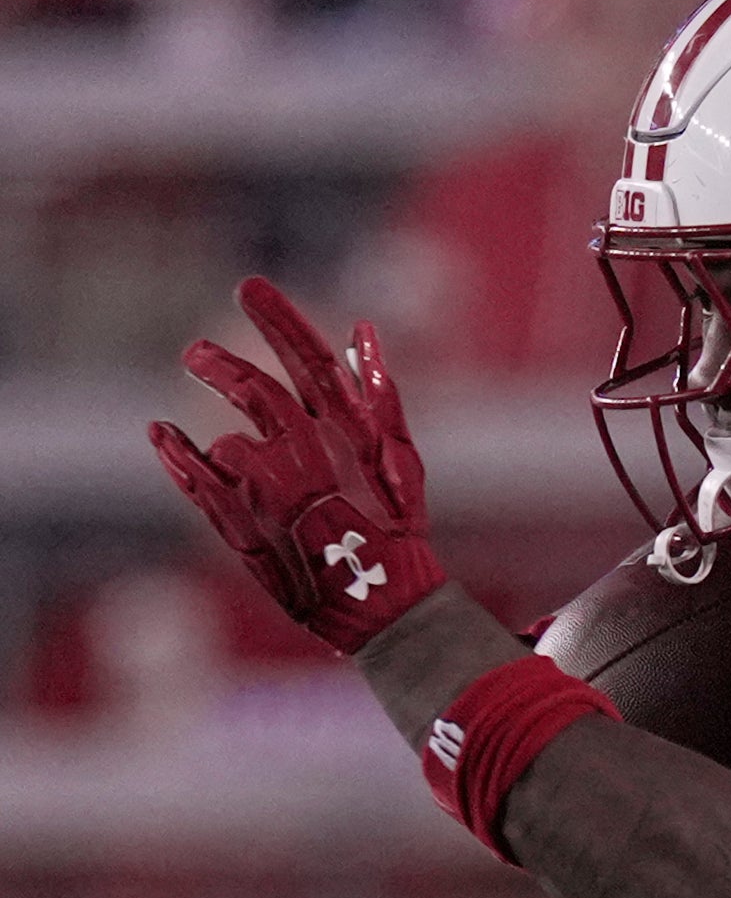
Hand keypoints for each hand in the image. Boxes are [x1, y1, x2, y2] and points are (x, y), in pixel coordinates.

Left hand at [146, 277, 444, 652]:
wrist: (384, 610)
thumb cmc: (396, 535)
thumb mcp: (402, 463)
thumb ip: (380, 397)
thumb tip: (361, 329)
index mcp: (355, 441)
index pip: (313, 363)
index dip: (281, 321)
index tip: (249, 287)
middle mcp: (311, 462)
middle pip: (258, 396)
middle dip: (223, 369)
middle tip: (194, 354)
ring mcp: (273, 498)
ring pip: (231, 443)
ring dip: (221, 434)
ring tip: (223, 450)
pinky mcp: (244, 531)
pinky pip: (198, 485)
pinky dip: (176, 456)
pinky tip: (161, 433)